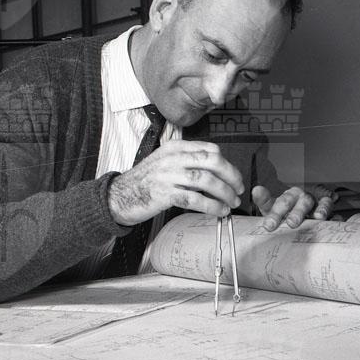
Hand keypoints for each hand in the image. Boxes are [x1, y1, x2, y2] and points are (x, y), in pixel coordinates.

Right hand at [108, 140, 243, 225]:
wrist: (120, 196)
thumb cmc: (145, 180)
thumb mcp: (165, 161)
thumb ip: (187, 160)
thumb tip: (216, 169)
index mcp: (175, 147)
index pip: (210, 149)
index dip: (227, 164)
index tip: (235, 176)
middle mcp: (173, 158)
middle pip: (212, 162)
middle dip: (231, 176)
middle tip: (239, 189)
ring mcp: (168, 175)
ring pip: (206, 180)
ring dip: (224, 193)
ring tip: (232, 202)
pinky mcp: (165, 194)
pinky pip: (195, 199)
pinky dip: (212, 206)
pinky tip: (219, 211)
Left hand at [252, 184, 335, 230]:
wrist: (302, 214)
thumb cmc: (286, 211)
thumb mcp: (273, 207)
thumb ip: (264, 200)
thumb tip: (256, 190)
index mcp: (291, 195)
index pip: (283, 201)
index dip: (276, 213)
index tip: (269, 225)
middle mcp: (306, 198)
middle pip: (303, 201)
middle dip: (298, 212)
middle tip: (292, 223)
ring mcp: (321, 205)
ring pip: (323, 203)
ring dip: (321, 209)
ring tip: (319, 217)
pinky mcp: (333, 214)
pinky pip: (337, 214)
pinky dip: (336, 217)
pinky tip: (335, 222)